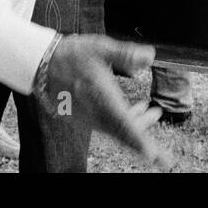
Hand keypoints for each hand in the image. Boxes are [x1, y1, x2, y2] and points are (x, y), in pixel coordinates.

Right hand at [44, 34, 171, 167]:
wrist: (42, 64)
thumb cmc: (72, 55)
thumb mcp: (100, 48)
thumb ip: (125, 54)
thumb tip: (149, 56)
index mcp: (101, 97)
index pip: (123, 124)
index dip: (139, 140)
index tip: (152, 154)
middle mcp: (95, 113)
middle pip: (124, 135)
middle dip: (145, 145)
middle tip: (165, 159)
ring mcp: (89, 118)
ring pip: (118, 131)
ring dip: (137, 127)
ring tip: (154, 113)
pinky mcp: (85, 118)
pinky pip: (109, 126)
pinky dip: (125, 122)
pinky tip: (137, 108)